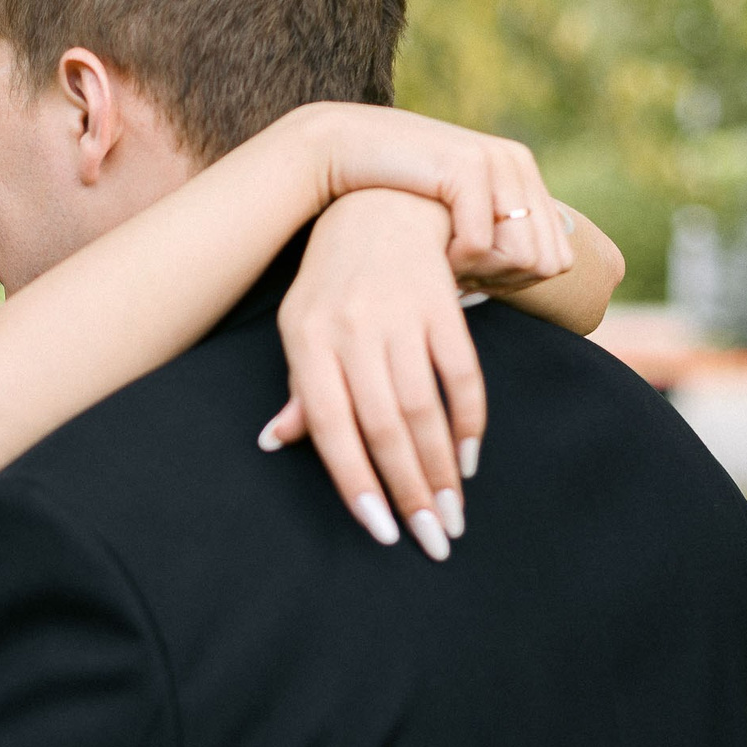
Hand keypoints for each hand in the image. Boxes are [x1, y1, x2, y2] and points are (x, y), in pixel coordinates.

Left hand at [260, 190, 482, 562]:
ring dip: (442, 468)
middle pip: (382, 426)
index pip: (329, 427)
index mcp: (307, 342)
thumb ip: (299, 388)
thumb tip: (275, 442)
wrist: (380, 207)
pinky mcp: (441, 305)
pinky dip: (470, 419)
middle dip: (410, 490)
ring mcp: (398, 315)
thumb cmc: (331, 283)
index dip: (356, 482)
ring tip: (454, 514)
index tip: (382, 532)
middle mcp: (351, 330)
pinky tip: (470, 458)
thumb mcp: (300, 327)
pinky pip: (461, 372)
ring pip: (423, 407)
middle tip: (433, 540)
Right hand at [287, 102, 574, 287]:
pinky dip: (454, 260)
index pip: (558, 258)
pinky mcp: (467, 167)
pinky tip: (429, 246)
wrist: (340, 150)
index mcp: (521, 173)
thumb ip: (496, 233)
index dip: (516, 282)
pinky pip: (481, 244)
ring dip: (480, 273)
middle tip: (458, 272)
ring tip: (446, 258)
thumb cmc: (392, 195)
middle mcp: (517, 162)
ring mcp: (495, 161)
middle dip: (501, 282)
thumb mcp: (456, 214)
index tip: (473, 275)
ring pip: (523, 256)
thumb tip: (536, 275)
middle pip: (545, 263)